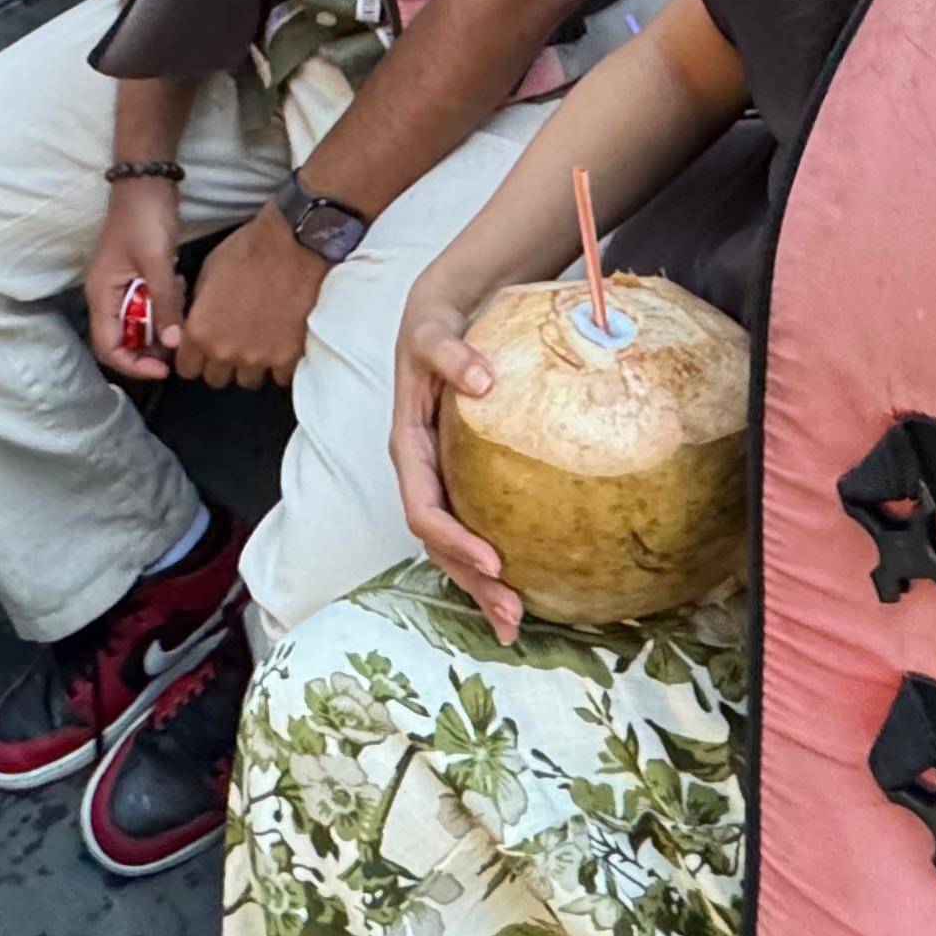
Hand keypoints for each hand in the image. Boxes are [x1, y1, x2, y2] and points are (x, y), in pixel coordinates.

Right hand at [86, 173, 183, 380]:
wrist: (147, 180)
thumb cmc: (145, 219)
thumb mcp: (156, 262)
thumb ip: (164, 304)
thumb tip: (173, 345)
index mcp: (102, 295)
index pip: (108, 347)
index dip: (133, 364)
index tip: (163, 369)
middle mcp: (107, 296)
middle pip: (122, 339)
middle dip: (149, 347)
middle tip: (178, 346)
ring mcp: (121, 286)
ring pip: (138, 324)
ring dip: (159, 324)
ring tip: (180, 313)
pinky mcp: (137, 276)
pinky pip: (148, 304)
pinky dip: (164, 305)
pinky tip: (180, 289)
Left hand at [176, 203, 326, 390]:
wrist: (296, 245)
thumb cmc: (249, 250)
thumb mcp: (207, 272)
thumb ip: (199, 308)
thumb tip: (196, 322)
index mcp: (200, 331)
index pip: (186, 368)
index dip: (193, 357)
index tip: (203, 347)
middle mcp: (225, 352)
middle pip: (216, 378)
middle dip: (221, 363)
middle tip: (233, 342)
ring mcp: (258, 358)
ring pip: (247, 380)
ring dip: (250, 365)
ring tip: (260, 342)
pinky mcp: (288, 357)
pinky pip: (279, 377)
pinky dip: (279, 365)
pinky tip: (282, 344)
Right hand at [391, 277, 522, 642]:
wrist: (442, 313)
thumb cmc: (437, 324)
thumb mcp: (435, 329)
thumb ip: (451, 352)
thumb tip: (483, 380)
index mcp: (407, 447)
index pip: (423, 508)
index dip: (454, 539)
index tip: (494, 560)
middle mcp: (421, 473)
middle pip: (439, 543)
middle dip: (472, 583)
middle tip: (512, 615)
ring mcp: (442, 479)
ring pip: (456, 546)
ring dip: (482, 587)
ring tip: (517, 622)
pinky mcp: (465, 479)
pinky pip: (478, 525)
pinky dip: (496, 562)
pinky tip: (527, 586)